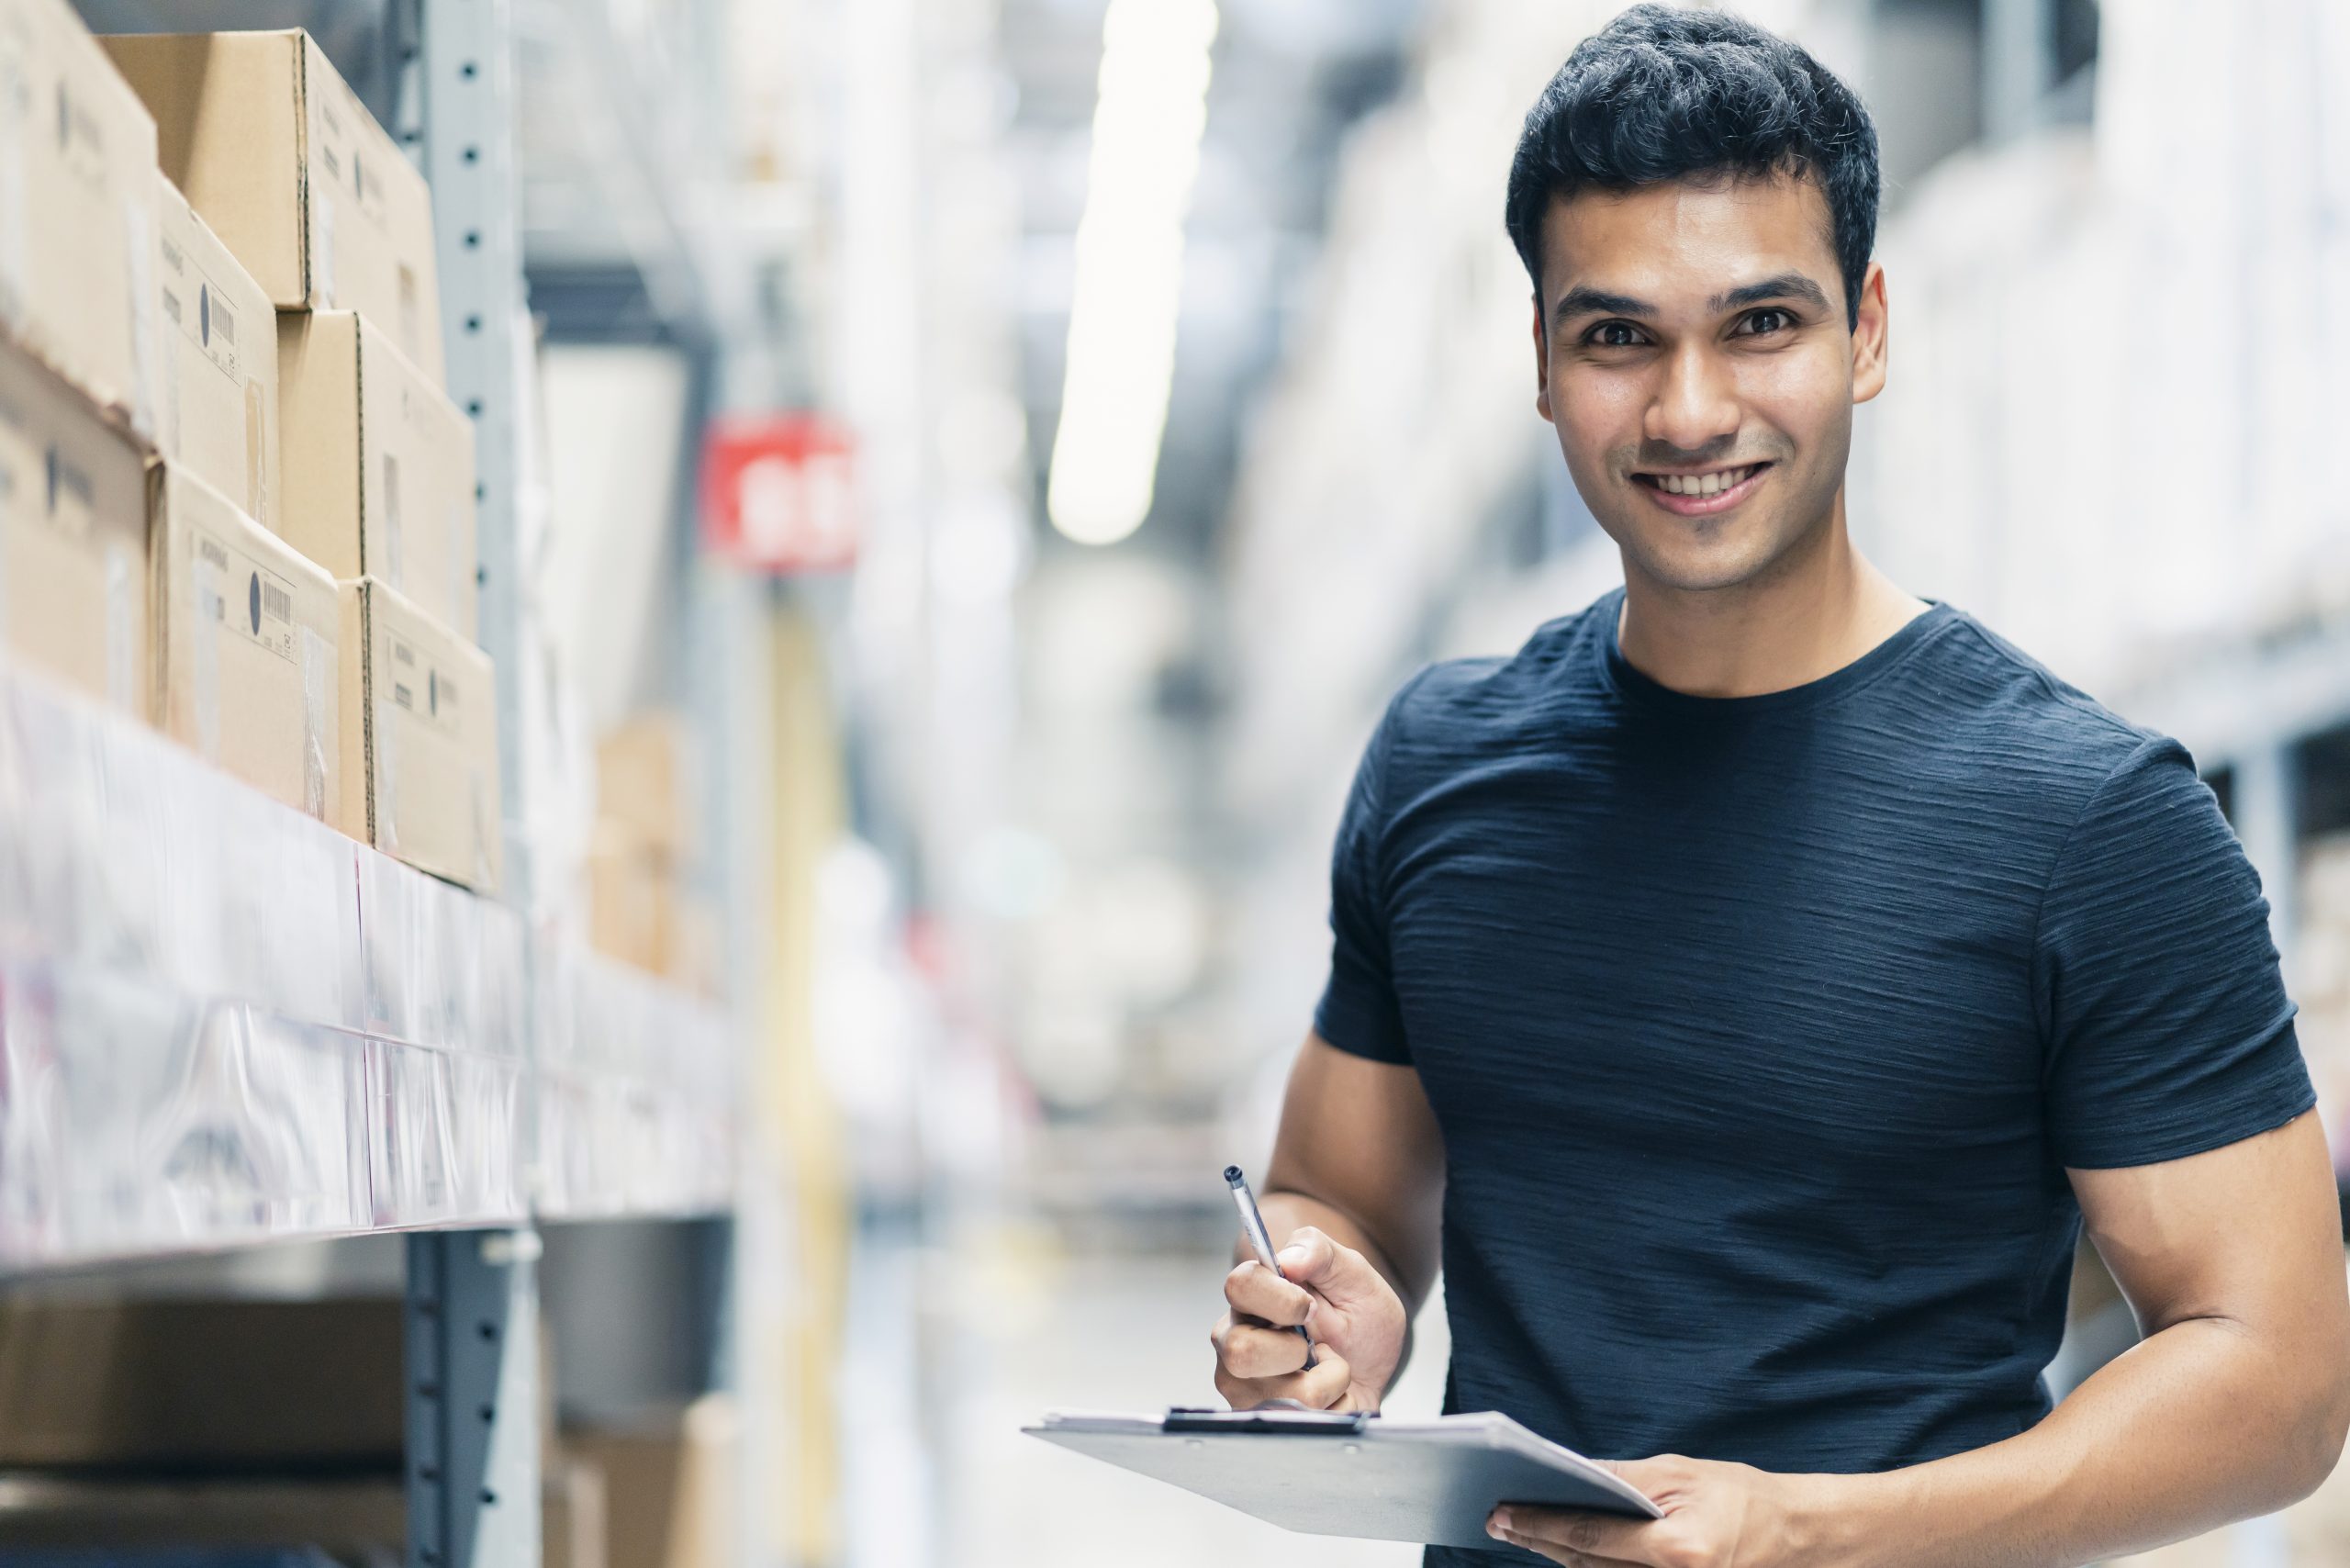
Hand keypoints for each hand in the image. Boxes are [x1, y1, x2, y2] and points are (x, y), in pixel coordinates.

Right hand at [1209, 1226, 1406, 1412]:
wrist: (1373, 1367)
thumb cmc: (1357, 1317)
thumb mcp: (1352, 1275)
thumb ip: (1320, 1252)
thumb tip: (1290, 1258)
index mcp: (1252, 1296)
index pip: (1238, 1286)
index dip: (1280, 1297)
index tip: (1310, 1306)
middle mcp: (1236, 1340)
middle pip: (1241, 1352)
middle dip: (1295, 1351)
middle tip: (1318, 1344)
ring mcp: (1246, 1386)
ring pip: (1280, 1396)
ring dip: (1328, 1382)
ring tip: (1331, 1369)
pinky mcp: (1264, 1420)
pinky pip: (1304, 1423)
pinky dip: (1336, 1407)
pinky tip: (1332, 1396)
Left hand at [1488, 1455, 1827, 1567]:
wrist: (1796, 1537)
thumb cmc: (1741, 1497)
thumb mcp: (1680, 1473)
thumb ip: (1621, 1478)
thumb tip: (1567, 1474)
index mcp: (1678, 1551)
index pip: (1592, 1536)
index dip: (1541, 1522)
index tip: (1503, 1511)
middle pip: (1586, 1565)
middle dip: (1538, 1539)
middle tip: (1497, 1519)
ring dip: (1555, 1555)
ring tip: (1518, 1529)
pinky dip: (1587, 1566)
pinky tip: (1560, 1547)